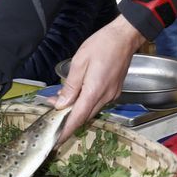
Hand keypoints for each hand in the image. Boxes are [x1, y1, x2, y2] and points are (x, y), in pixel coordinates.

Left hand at [51, 15, 143, 141]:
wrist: (125, 37)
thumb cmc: (103, 44)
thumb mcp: (79, 62)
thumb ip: (70, 85)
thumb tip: (62, 103)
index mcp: (94, 90)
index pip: (78, 117)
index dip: (66, 130)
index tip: (56, 140)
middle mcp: (105, 96)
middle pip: (84, 115)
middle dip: (68, 117)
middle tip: (52, 111)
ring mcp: (112, 94)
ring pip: (91, 109)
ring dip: (76, 109)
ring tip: (61, 99)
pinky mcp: (115, 90)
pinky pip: (98, 102)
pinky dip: (86, 102)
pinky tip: (77, 93)